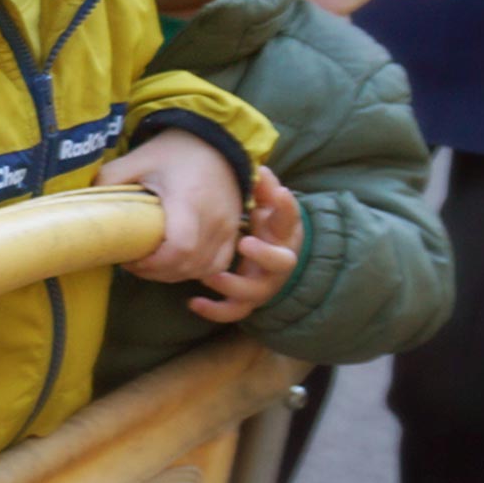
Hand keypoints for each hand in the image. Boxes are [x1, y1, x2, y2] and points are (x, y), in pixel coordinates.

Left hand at [100, 130, 245, 283]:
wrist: (214, 140)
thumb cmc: (172, 152)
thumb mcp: (136, 159)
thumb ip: (110, 180)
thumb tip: (85, 204)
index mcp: (189, 201)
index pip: (179, 248)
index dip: (152, 264)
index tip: (129, 258)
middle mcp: (214, 218)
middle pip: (189, 264)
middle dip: (157, 272)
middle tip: (133, 263)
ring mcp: (228, 227)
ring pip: (206, 270)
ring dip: (176, 274)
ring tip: (151, 265)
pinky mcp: (234, 231)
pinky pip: (220, 265)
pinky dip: (198, 271)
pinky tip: (177, 265)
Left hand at [189, 169, 302, 323]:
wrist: (264, 251)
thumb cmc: (260, 222)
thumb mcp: (263, 203)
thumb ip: (263, 189)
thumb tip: (261, 170)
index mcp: (282, 233)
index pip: (291, 219)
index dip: (286, 207)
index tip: (279, 192)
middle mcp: (278, 261)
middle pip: (283, 262)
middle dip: (266, 254)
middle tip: (245, 242)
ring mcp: (264, 283)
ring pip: (257, 292)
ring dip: (235, 285)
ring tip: (211, 277)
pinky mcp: (248, 299)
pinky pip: (234, 311)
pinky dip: (216, 310)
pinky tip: (193, 302)